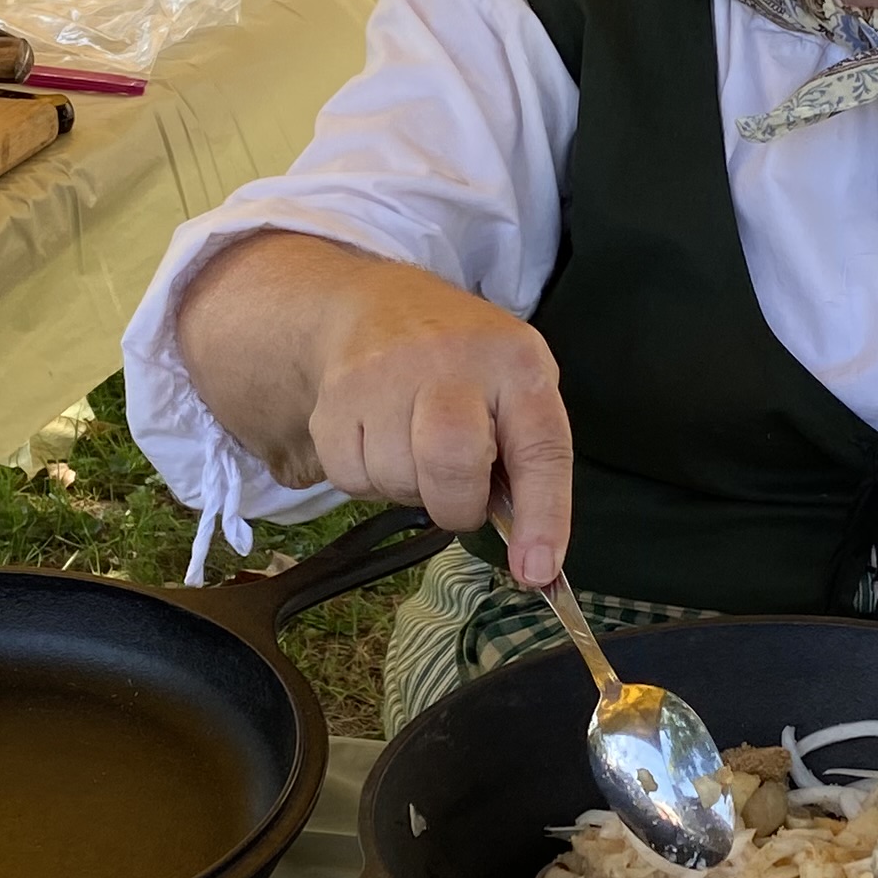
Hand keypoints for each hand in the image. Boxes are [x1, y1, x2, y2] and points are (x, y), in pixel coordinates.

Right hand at [301, 272, 575, 588]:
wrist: (376, 306)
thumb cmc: (464, 365)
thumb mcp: (516, 388)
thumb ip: (527, 460)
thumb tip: (531, 558)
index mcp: (516, 364)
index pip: (540, 449)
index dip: (542, 517)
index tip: (536, 571)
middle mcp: (452, 361)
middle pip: (450, 463)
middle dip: (456, 505)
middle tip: (458, 495)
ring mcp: (385, 374)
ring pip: (395, 479)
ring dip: (410, 489)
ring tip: (415, 449)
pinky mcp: (335, 396)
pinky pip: (350, 479)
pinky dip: (368, 479)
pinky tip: (379, 441)